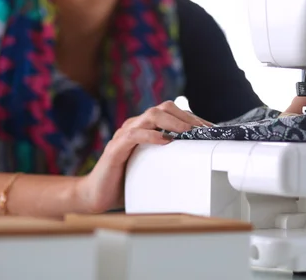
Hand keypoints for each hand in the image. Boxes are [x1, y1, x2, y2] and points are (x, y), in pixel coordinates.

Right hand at [75, 101, 212, 213]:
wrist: (95, 196)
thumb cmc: (125, 183)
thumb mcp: (152, 168)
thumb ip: (169, 161)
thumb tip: (199, 163)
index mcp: (144, 129)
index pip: (171, 113)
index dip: (191, 118)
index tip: (210, 130)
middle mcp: (134, 127)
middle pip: (163, 108)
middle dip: (186, 116)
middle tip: (203, 130)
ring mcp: (124, 136)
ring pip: (151, 116)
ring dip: (173, 121)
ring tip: (189, 131)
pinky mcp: (115, 149)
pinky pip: (134, 135)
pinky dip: (151, 135)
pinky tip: (165, 141)